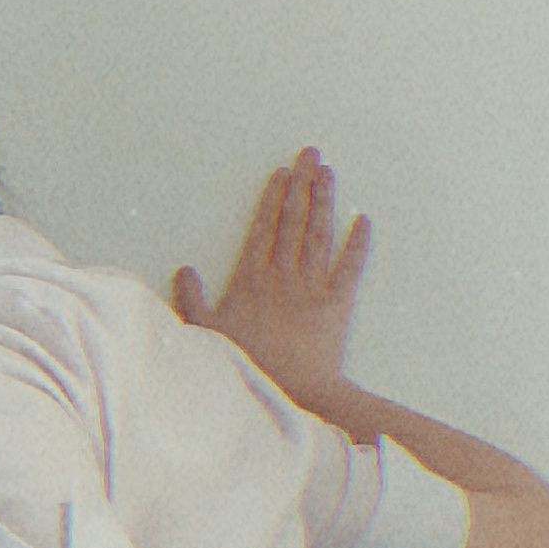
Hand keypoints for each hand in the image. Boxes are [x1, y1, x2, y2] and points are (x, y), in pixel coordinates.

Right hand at [170, 148, 370, 406]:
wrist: (288, 394)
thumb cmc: (245, 368)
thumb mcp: (204, 335)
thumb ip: (191, 301)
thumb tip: (184, 271)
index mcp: (251, 280)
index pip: (264, 228)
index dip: (273, 198)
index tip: (281, 173)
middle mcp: (282, 276)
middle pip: (293, 221)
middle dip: (301, 185)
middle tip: (310, 153)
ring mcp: (311, 288)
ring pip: (318, 234)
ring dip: (324, 201)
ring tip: (328, 172)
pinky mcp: (336, 305)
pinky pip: (350, 267)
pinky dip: (358, 243)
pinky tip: (364, 220)